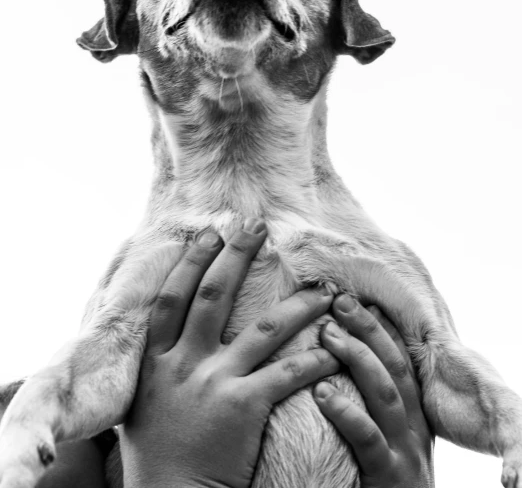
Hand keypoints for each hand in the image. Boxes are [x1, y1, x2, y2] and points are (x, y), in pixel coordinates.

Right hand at [119, 219, 338, 487]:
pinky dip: (314, 360)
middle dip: (236, 256)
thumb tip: (167, 328)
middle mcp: (182, 364)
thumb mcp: (143, 401)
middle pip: (212, 296)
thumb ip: (157, 362)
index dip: (191, 262)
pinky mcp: (244, 408)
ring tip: (323, 289)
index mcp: (155, 360)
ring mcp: (213, 384)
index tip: (210, 233)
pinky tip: (335, 351)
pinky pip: (287, 374)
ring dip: (298, 305)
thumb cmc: (157, 455)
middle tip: (257, 226)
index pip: (172, 297)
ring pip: (263, 329)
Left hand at [314, 296, 433, 487]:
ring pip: (385, 392)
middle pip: (394, 365)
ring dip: (357, 357)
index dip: (380, 326)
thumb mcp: (383, 440)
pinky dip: (346, 412)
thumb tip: (332, 369)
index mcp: (411, 415)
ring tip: (327, 333)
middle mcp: (414, 427)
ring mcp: (405, 452)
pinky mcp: (389, 477)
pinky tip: (322, 393)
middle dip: (368, 329)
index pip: (398, 359)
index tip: (358, 296)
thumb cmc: (381, 485)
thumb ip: (370, 407)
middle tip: (338, 299)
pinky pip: (367, 439)